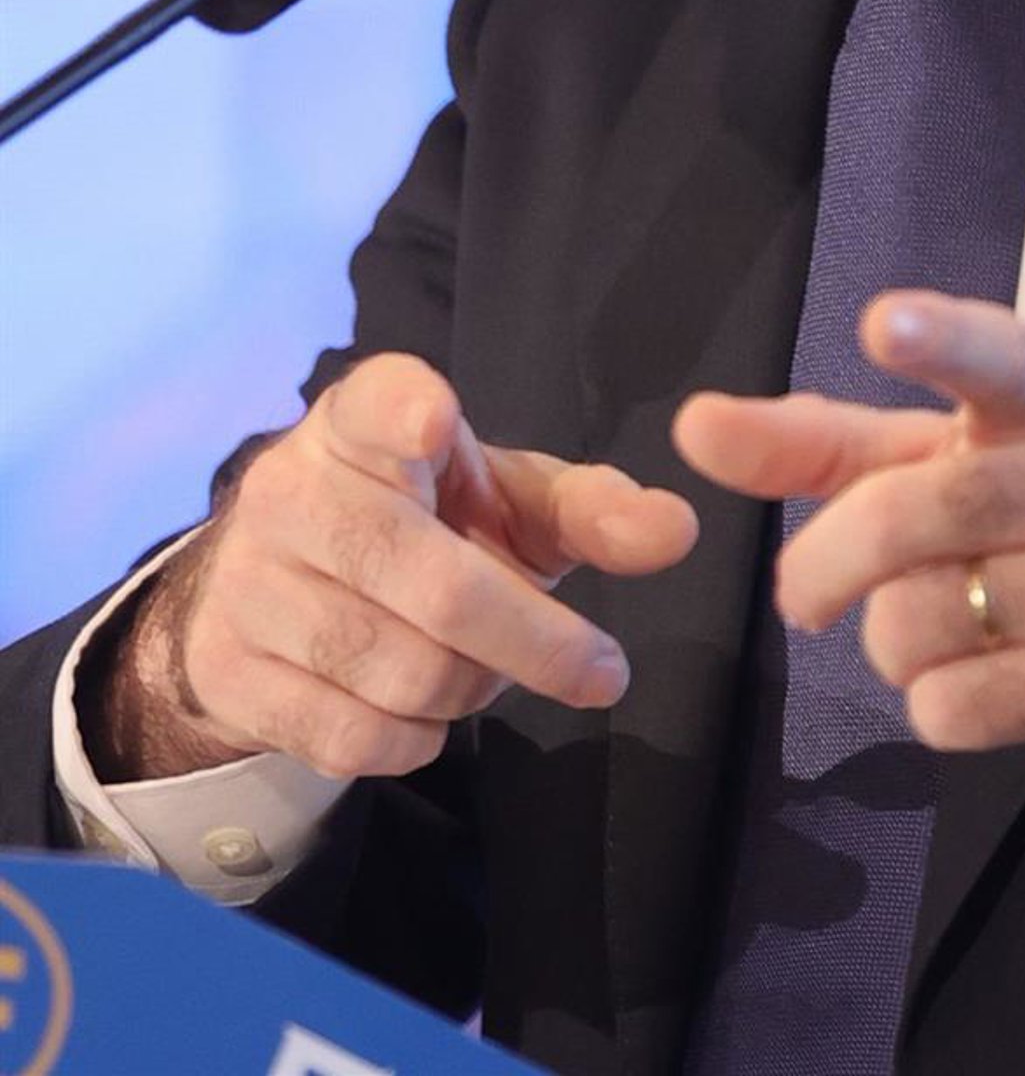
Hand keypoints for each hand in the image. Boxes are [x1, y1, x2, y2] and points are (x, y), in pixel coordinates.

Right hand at [89, 353, 696, 784]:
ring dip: (475, 691)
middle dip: (538, 641)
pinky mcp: (228, 672)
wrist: (272, 588)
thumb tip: (676, 532)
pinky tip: (428, 710)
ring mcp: (251, 586)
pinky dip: (417, 739)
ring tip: (491, 670)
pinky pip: (354, 737)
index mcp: (362, 423)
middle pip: (439, 587)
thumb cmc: (420, 520)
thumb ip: (591, 510)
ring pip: (404, 672)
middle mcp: (293, 492)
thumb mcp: (502, 498)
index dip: (406, 412)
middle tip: (603, 671)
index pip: (377, 404)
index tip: (434, 420)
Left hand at [673, 293, 1024, 792]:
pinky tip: (982, 680)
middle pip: (904, 517)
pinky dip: (932, 705)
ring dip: (889, 643)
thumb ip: (820, 443)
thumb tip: (695, 426)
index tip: (883, 323)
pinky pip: (955, 706)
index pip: (1001, 358)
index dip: (941, 340)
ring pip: (917, 625)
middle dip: (824, 568)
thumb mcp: (942, 460)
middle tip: (802, 597)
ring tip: (944, 626)